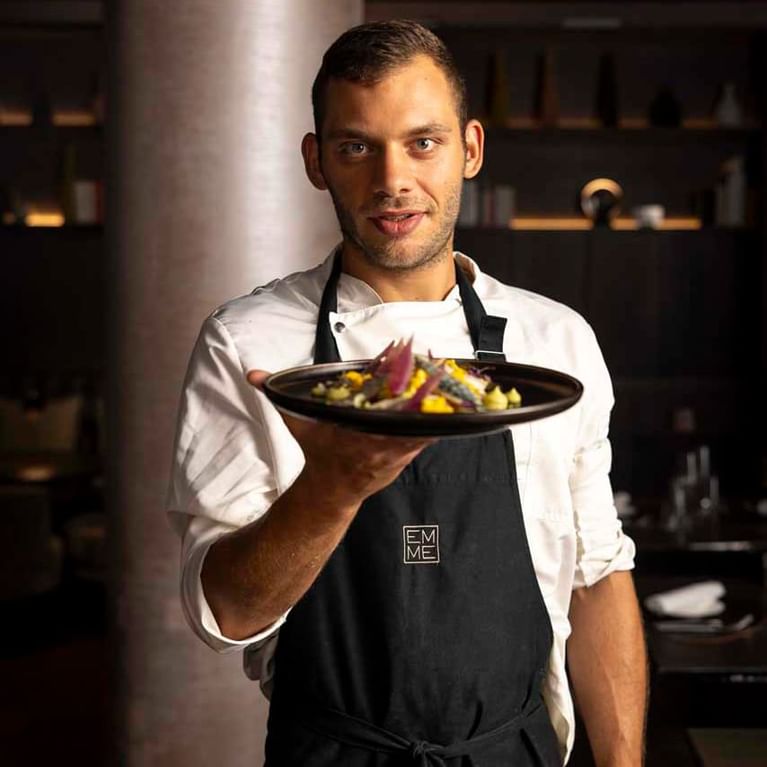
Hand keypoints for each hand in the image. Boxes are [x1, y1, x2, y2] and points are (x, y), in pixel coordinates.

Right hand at [247, 370, 436, 511]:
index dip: (387, 390)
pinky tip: (450, 400)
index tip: (398, 368)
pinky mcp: (407, 454)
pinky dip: (439, 419)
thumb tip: (252, 374)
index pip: (373, 408)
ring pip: (421, 425)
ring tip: (446, 377)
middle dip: (419, 394)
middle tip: (432, 367)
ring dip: (434, 404)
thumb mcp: (296, 423)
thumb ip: (275, 395)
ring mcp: (394, 451)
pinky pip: (428, 435)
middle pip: (404, 415)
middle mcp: (374, 442)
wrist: (329, 490)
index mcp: (350, 431)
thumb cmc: (318, 451)